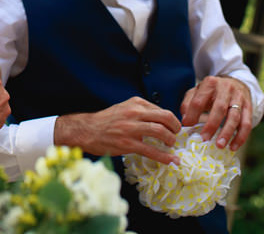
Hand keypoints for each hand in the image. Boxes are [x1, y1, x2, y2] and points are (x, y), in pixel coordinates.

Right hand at [55, 97, 181, 165]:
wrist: (87, 130)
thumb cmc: (106, 121)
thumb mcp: (124, 108)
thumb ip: (141, 112)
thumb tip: (161, 122)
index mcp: (135, 103)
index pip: (162, 110)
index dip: (172, 120)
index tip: (175, 128)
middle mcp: (134, 112)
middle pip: (165, 117)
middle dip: (176, 128)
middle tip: (176, 136)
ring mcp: (131, 128)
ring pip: (160, 132)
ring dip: (171, 141)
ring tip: (172, 146)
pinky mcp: (127, 144)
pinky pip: (151, 150)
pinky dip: (165, 157)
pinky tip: (171, 160)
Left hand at [180, 76, 252, 151]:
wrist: (235, 83)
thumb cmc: (212, 92)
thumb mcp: (197, 92)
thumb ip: (188, 104)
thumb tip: (185, 121)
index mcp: (210, 83)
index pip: (199, 100)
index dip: (192, 114)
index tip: (187, 126)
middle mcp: (226, 88)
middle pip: (219, 108)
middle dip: (212, 125)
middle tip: (204, 139)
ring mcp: (239, 97)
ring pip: (234, 116)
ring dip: (227, 133)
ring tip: (220, 145)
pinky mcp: (249, 107)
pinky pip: (246, 123)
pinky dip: (240, 137)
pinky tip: (233, 147)